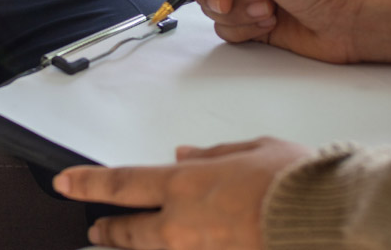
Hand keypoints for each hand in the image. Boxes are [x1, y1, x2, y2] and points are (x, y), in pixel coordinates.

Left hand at [54, 137, 309, 249]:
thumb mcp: (249, 150)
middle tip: (97, 228)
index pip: (121, 184)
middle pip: (127, 232)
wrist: (324, 219)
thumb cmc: (292, 180)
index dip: (88, 183)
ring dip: (136, 246)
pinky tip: (176, 244)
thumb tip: (184, 154)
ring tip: (125, 242)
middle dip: (108, 229)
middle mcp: (182, 224)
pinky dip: (174, 249)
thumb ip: (211, 156)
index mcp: (186, 184)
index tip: (66, 183)